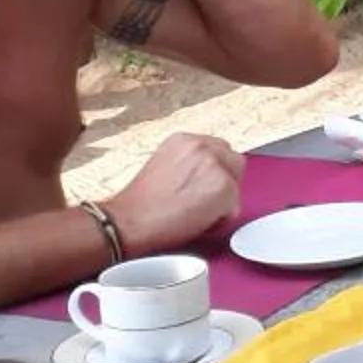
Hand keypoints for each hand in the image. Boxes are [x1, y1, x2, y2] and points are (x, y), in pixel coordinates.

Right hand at [107, 132, 245, 254]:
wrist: (126, 223)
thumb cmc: (138, 207)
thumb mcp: (163, 169)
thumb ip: (188, 166)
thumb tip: (205, 178)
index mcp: (183, 139)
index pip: (218, 150)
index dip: (215, 173)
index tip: (204, 188)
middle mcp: (201, 145)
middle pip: (234, 162)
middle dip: (225, 183)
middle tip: (204, 204)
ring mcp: (214, 164)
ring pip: (235, 185)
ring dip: (222, 202)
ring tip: (193, 215)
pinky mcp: (223, 186)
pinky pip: (234, 207)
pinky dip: (220, 220)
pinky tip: (195, 223)